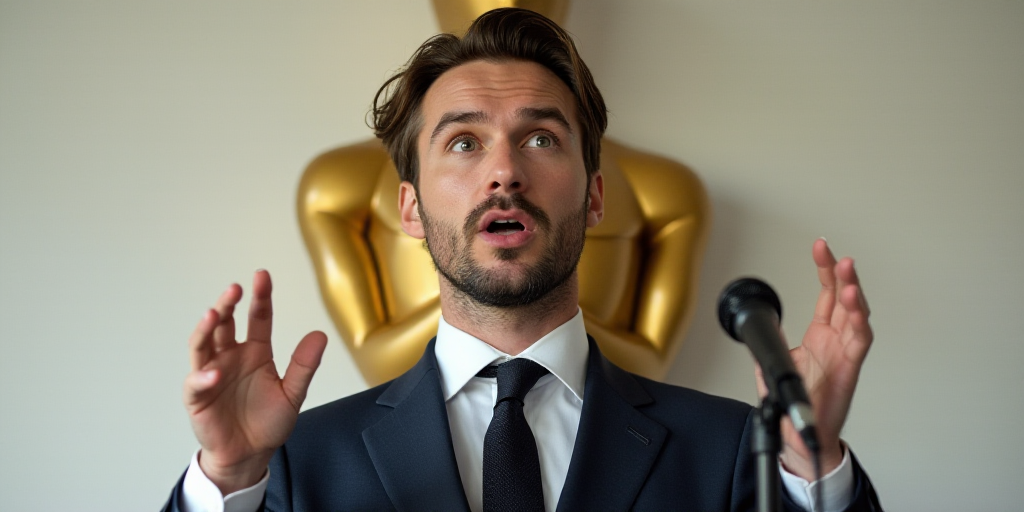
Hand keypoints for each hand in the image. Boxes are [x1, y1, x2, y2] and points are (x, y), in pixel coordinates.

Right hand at [183, 270, 327, 493]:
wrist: (249, 455)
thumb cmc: (267, 423)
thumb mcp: (292, 393)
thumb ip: (304, 366)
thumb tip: (320, 336)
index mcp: (255, 352)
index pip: (258, 318)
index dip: (260, 298)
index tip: (262, 276)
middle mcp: (231, 356)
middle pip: (225, 323)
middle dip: (228, 304)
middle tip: (235, 289)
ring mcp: (212, 373)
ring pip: (202, 343)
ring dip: (206, 328)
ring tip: (214, 314)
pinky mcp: (198, 396)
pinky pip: (196, 381)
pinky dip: (204, 375)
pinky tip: (215, 371)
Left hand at [757, 239, 873, 479]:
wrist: (801, 439)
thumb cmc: (794, 405)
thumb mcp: (773, 366)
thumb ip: (771, 344)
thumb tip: (763, 326)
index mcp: (819, 336)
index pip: (826, 296)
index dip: (825, 271)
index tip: (821, 248)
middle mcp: (836, 341)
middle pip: (844, 299)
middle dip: (842, 274)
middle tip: (837, 254)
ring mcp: (844, 353)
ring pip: (856, 316)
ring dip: (854, 294)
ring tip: (848, 275)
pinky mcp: (850, 369)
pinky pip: (860, 342)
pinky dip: (860, 322)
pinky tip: (855, 305)